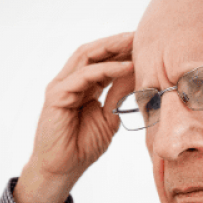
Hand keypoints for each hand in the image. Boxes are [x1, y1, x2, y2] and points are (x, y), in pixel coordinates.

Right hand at [14, 32, 135, 202]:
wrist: (63, 169)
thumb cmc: (82, 147)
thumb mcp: (109, 116)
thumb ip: (119, 94)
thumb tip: (138, 73)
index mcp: (82, 86)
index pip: (102, 60)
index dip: (122, 50)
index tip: (146, 44)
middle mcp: (70, 82)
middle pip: (93, 52)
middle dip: (117, 42)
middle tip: (141, 34)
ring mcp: (61, 87)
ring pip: (86, 57)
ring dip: (112, 48)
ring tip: (134, 41)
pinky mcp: (57, 95)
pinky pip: (84, 76)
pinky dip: (105, 69)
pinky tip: (126, 67)